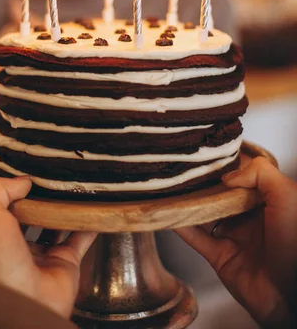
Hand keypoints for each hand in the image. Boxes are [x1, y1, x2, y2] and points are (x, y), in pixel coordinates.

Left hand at [0, 176, 96, 318]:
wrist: (23, 300)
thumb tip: (24, 181)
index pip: (5, 205)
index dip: (15, 187)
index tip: (30, 170)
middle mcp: (19, 244)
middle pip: (34, 214)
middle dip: (43, 197)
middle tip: (56, 177)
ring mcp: (44, 254)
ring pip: (58, 224)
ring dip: (66, 207)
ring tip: (75, 187)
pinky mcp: (67, 263)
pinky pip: (81, 238)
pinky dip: (89, 224)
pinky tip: (94, 207)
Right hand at [175, 157, 296, 327]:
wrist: (292, 294)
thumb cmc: (296, 244)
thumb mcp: (287, 196)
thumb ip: (260, 173)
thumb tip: (228, 176)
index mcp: (269, 203)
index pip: (242, 179)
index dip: (225, 168)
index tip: (206, 158)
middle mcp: (251, 218)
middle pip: (219, 196)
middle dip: (202, 185)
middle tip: (182, 170)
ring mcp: (234, 238)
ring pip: (205, 215)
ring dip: (188, 203)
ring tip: (169, 188)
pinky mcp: (220, 258)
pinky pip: (196, 238)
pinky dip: (181, 226)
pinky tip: (168, 213)